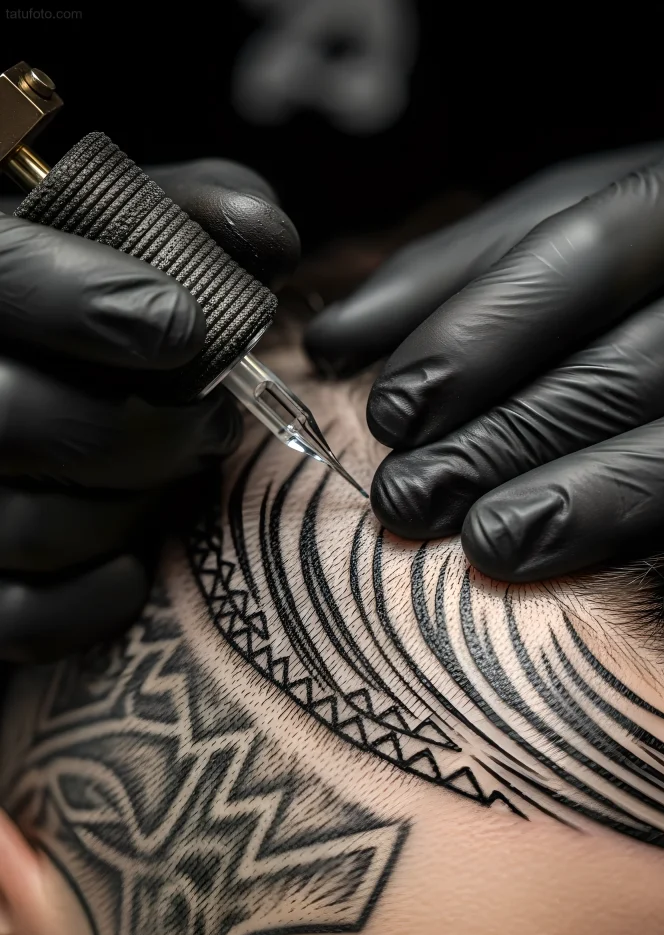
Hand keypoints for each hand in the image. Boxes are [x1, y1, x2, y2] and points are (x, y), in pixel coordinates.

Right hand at [0, 158, 298, 661]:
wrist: (24, 377)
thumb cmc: (68, 306)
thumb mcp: (110, 237)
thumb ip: (183, 216)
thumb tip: (267, 237)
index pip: (0, 278)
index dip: (94, 303)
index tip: (182, 327)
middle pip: (14, 417)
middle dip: (145, 428)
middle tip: (214, 423)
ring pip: (32, 525)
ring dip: (138, 505)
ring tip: (176, 473)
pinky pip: (25, 618)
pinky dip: (104, 591)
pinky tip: (135, 554)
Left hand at [306, 131, 663, 646]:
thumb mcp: (581, 231)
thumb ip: (466, 269)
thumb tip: (339, 338)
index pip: (589, 242)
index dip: (483, 329)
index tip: (392, 411)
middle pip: (641, 353)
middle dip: (519, 431)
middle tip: (416, 498)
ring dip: (606, 497)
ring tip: (496, 545)